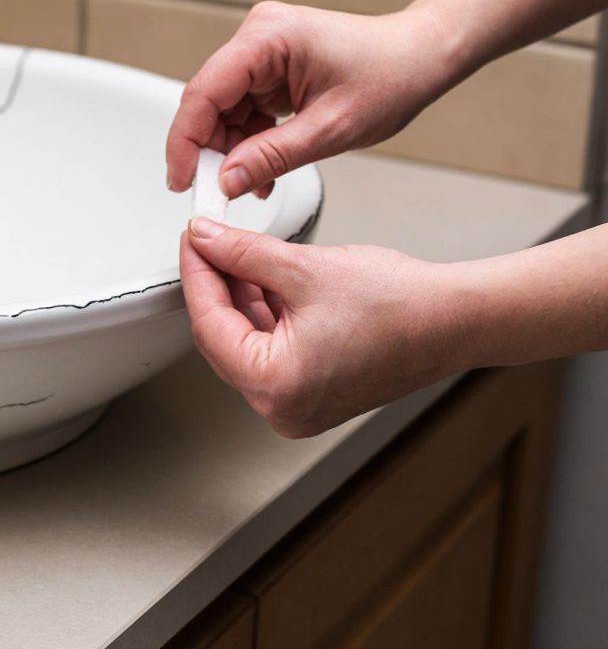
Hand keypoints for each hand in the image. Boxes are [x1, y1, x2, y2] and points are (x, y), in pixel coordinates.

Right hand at [166, 2, 457, 198]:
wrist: (423, 58)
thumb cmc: (392, 75)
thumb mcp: (330, 129)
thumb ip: (271, 157)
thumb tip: (226, 181)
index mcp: (268, 38)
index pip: (203, 93)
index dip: (186, 142)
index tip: (183, 181)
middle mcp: (258, 38)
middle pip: (207, 102)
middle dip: (209, 151)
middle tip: (214, 192)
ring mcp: (262, 52)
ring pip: (221, 110)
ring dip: (231, 151)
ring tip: (250, 183)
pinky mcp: (269, 68)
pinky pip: (242, 110)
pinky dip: (248, 142)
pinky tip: (261, 168)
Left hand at [179, 217, 466, 437]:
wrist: (458, 321)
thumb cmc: (402, 306)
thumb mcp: (304, 268)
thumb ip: (243, 253)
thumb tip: (204, 240)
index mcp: (275, 387)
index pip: (208, 325)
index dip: (196, 274)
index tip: (191, 240)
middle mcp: (280, 409)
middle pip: (222, 338)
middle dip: (216, 285)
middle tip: (210, 241)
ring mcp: (295, 407)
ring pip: (245, 342)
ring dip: (241, 298)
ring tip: (243, 254)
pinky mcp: (311, 395)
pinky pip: (270, 352)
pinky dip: (265, 316)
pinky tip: (266, 280)